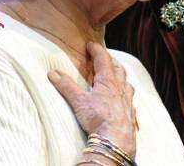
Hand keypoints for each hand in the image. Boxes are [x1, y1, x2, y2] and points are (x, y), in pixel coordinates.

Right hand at [49, 42, 136, 157]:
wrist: (116, 139)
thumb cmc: (99, 118)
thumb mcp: (79, 101)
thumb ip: (66, 86)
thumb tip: (53, 73)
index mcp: (108, 80)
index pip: (103, 59)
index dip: (97, 50)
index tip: (91, 44)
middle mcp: (120, 87)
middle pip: (117, 68)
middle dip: (110, 60)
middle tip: (104, 56)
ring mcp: (127, 99)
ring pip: (126, 82)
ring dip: (121, 75)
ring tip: (116, 74)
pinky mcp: (130, 112)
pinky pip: (130, 98)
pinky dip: (126, 93)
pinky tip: (124, 98)